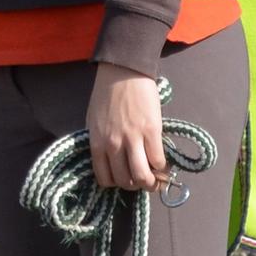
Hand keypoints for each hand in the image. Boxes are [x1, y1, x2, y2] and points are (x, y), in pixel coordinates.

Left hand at [86, 62, 166, 191]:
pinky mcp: (151, 131)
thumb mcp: (94, 119)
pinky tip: (161, 161)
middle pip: (125, 181)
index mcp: (97, 142)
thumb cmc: (106, 92)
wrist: (124, 70)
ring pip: (142, 177)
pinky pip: (158, 161)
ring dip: (150, 182)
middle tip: (142, 178)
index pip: (105, 179)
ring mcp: (133, 138)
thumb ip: (101, 141)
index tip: (124, 178)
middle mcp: (114, 144)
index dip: (117, 183)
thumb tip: (112, 160)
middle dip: (135, 185)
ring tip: (155, 176)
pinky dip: (161, 167)